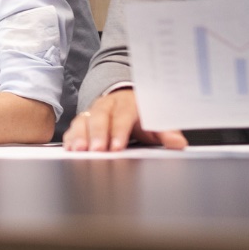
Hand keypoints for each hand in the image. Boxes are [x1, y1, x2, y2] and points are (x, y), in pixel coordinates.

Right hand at [62, 87, 185, 150]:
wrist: (125, 99)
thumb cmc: (140, 115)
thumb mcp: (155, 122)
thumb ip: (166, 133)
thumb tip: (178, 144)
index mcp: (127, 104)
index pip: (122, 116)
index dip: (119, 131)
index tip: (117, 147)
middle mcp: (107, 105)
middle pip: (99, 117)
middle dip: (97, 134)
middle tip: (97, 150)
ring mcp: (92, 112)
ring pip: (83, 121)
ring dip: (80, 136)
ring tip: (79, 150)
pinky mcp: (82, 121)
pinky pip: (73, 128)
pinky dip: (70, 138)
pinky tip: (70, 149)